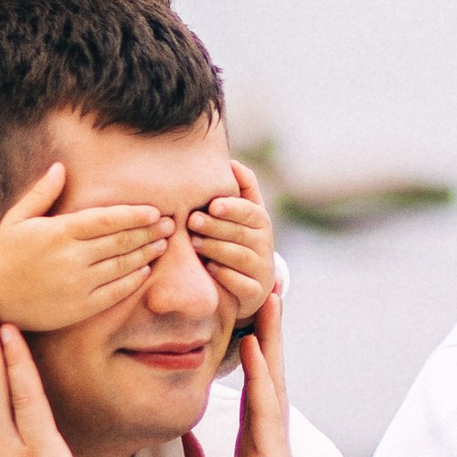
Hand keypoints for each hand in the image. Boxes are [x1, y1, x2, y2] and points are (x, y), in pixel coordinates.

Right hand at [0, 163, 166, 329]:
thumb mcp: (17, 219)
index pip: (106, 220)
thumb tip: (60, 167)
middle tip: (170, 225)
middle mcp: (70, 258)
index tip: (154, 211)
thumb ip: (41, 193)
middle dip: (148, 232)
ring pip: (121, 266)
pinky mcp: (79, 308)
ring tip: (162, 245)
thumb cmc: (3, 254)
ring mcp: (76, 285)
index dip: (134, 215)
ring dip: (146, 254)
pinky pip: (115, 293)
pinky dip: (133, 280)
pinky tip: (145, 271)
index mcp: (58, 232)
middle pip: (120, 242)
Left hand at [182, 277, 300, 456]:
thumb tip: (178, 430)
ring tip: (267, 292)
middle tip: (263, 275)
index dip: (248, 343)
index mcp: (252, 452)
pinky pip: (266, 419)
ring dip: (271, 338)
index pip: (249, 386)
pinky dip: (261, 381)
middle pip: (268, 373)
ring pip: (273, 385)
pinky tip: (253, 348)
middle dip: (267, 325)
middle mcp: (269, 448)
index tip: (240, 300)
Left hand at [189, 161, 276, 329]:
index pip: (250, 212)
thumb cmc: (236, 241)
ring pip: (240, 257)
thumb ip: (241, 188)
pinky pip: (242, 284)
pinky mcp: (255, 293)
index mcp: (260, 222)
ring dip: (216, 249)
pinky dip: (226, 276)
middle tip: (192, 221)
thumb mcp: (241, 215)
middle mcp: (265, 245)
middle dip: (216, 226)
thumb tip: (232, 162)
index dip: (232, 207)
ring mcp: (261, 270)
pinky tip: (209, 269)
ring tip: (194, 243)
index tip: (212, 204)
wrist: (247, 285)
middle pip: (242, 233)